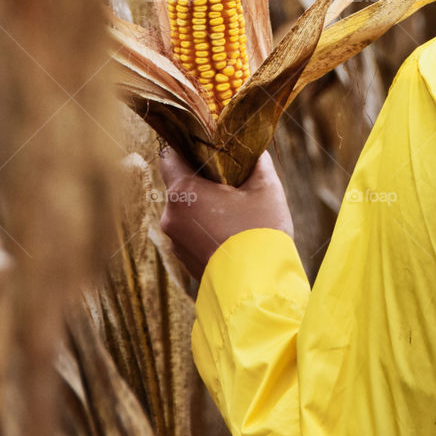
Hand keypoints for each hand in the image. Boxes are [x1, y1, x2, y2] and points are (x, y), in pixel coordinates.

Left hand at [158, 146, 293, 280]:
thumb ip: (257, 162)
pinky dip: (205, 226)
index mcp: (183, 192)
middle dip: (202, 178)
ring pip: (186, 210)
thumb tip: (254, 150)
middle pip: (180, 184)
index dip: (186, 146)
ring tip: (234, 207)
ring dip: (204, 205)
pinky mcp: (184, 259)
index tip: (207, 146)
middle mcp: (170, 216)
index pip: (169, 155)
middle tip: (231, 178)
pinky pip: (191, 232)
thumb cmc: (261, 233)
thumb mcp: (266, 188)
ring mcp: (175, 241)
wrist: (259, 289)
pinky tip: (230, 229)